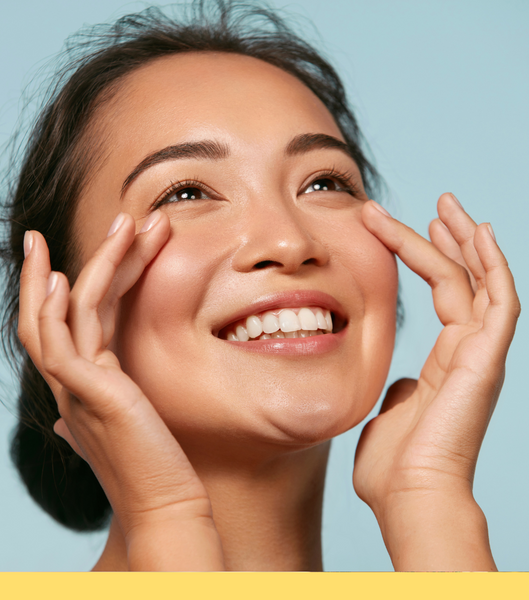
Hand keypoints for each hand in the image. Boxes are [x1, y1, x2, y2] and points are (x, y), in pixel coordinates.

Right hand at [18, 211, 223, 570]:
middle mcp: (72, 380)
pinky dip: (56, 307)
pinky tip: (65, 277)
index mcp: (86, 381)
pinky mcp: (87, 393)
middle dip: (89, 258)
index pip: (74, 318)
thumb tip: (87, 401)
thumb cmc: (156, 463)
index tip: (105, 244)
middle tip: (118, 219)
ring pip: (63, 312)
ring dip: (92, 264)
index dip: (85, 278)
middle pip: (63, 305)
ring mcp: (73, 387)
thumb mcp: (133, 417)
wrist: (166, 505)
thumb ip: (110, 399)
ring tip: (123, 223)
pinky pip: (60, 342)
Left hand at [354, 194, 519, 569]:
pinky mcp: (486, 358)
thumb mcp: (390, 411)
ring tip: (446, 204)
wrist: (408, 495)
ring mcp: (481, 353)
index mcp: (446, 360)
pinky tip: (478, 233)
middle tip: (437, 204)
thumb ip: (399, 389)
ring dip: (465, 240)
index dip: (426, 257)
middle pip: (466, 279)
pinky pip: (498, 300)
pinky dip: (492, 265)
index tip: (402, 227)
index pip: (443, 292)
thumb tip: (399, 380)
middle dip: (451, 238)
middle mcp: (469, 351)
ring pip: (481, 281)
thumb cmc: (394, 464)